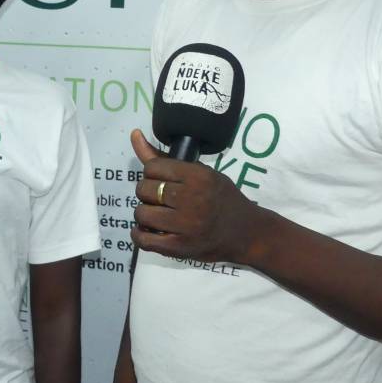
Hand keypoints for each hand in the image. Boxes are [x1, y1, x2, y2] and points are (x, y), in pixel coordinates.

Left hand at [130, 129, 260, 264]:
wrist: (247, 233)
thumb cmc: (222, 199)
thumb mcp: (201, 173)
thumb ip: (165, 159)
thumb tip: (134, 135)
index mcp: (198, 176)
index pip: (152, 167)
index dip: (151, 174)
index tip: (160, 181)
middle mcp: (191, 198)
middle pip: (144, 189)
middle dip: (147, 193)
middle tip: (160, 200)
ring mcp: (186, 225)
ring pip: (141, 213)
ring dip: (144, 214)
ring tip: (158, 215)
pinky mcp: (180, 247)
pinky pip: (144, 240)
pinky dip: (140, 235)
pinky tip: (149, 231)